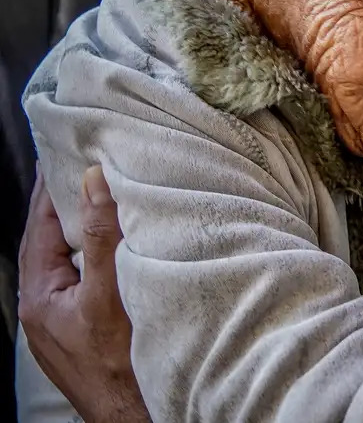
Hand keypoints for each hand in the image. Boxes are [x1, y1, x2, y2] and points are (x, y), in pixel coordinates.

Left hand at [18, 165, 149, 422]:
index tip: (67, 150)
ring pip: (73, 260)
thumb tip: (92, 180)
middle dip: (72, 203)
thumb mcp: (107, 294)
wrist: (138, 415)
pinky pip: (90, 278)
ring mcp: (65, 321)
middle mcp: (45, 306)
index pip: (41, 223)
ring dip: (90, 229)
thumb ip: (101, 236)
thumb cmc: (120, 366)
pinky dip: (104, 255)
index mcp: (39, 294)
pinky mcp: (87, 330)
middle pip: (54, 240)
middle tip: (92, 165)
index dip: (55, 185)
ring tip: (112, 197)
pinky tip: (127, 248)